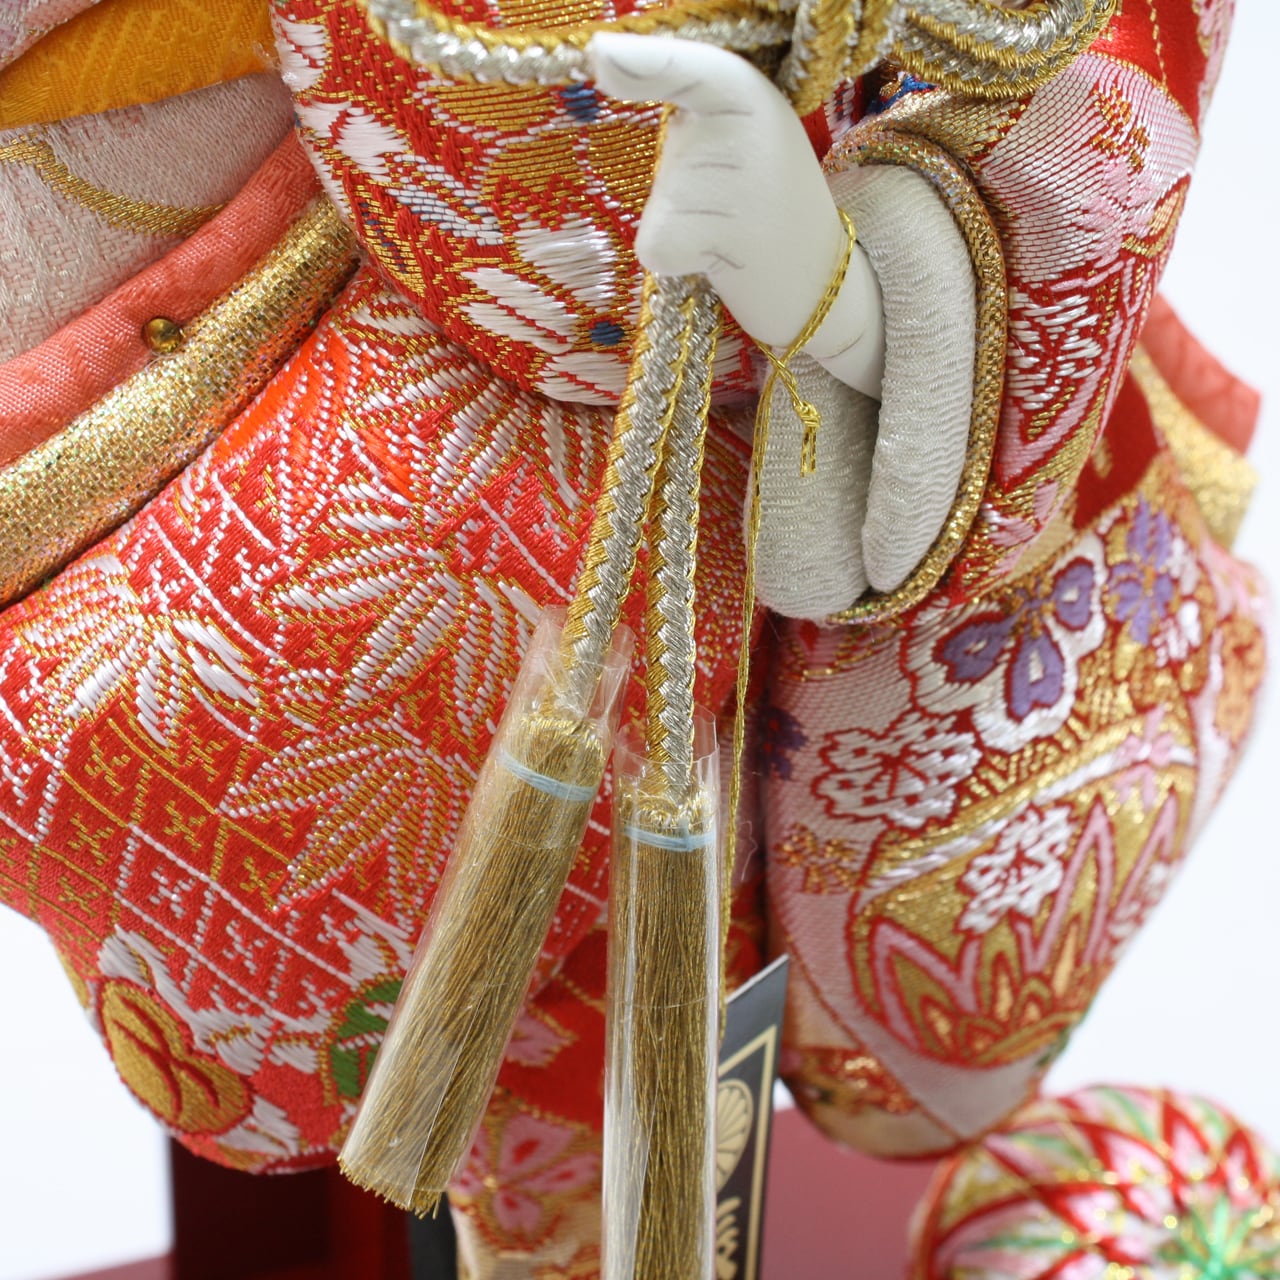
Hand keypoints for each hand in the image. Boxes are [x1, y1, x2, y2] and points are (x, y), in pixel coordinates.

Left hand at [586, 32, 883, 397]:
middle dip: (686, 180)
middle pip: (668, 150)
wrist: (819, 276)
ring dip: (684, 222)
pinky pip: (653, 244)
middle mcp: (746, 126)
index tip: (601, 56)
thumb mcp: (741, 126)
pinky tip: (719, 255)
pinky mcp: (714, 238)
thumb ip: (689, 97)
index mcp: (748, 88)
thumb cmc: (768, 198)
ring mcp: (732, 183)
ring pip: (659, 202)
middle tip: (739, 200)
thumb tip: (606, 58)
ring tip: (733, 228)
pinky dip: (675, 257)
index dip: (642, 62)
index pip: (689, 68)